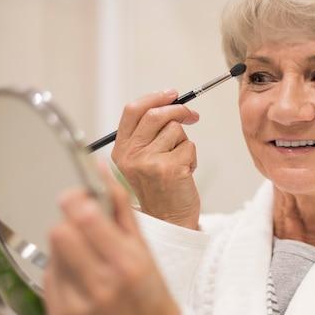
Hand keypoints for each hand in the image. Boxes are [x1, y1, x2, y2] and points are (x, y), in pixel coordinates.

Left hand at [44, 165, 178, 314]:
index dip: (75, 199)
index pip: (85, 219)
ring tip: (87, 256)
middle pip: (59, 234)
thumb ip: (119, 205)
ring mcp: (78, 306)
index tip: (77, 194)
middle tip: (81, 224)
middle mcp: (101, 288)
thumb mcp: (142, 244)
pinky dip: (61, 269)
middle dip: (69, 222)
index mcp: (125, 265)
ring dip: (66, 246)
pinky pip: (48, 276)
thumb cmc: (148, 286)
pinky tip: (81, 276)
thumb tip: (99, 170)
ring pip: (51, 253)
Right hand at [112, 90, 200, 229]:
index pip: (132, 111)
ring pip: (176, 130)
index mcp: (121, 151)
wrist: (168, 220)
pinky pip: (189, 147)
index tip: (171, 94)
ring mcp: (149, 162)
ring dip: (185, 142)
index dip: (154, 98)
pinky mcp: (169, 169)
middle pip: (156, 115)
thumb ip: (147, 135)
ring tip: (180, 161)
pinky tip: (185, 173)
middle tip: (191, 116)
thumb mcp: (141, 161)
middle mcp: (131, 155)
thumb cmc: (160, 190)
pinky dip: (192, 157)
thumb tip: (170, 103)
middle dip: (179, 111)